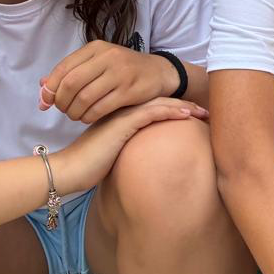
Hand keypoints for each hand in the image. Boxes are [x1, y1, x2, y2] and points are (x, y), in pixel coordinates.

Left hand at [40, 40, 178, 122]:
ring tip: (76, 115)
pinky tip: (88, 117)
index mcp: (96, 48)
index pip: (63, 68)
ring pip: (85, 98)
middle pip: (71, 83)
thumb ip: (71, 73)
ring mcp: (120, 74)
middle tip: (63, 110)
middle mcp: (108, 57)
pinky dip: (89, 117)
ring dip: (74, 112)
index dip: (50, 88)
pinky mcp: (130, 91)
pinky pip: (100, 108)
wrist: (159, 72)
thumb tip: (43, 87)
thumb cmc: (123, 70)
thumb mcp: (98, 63)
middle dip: (61, 101)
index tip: (45, 103)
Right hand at [48, 97, 207, 194]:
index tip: (194, 116)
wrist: (67, 171)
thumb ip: (127, 151)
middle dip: (185, 105)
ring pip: (160, 104)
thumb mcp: (112, 156)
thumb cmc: (87, 168)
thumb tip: (145, 163)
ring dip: (185, 106)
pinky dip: (171, 111)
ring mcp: (122, 116)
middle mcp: (123, 113)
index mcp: (121, 118)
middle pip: (161, 102)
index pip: (153, 108)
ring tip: (204, 111)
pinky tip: (187, 115)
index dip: (175, 109)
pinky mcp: (122, 124)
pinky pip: (152, 113)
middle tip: (206, 110)